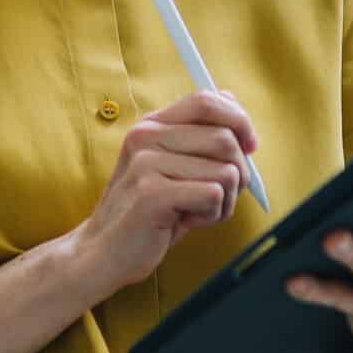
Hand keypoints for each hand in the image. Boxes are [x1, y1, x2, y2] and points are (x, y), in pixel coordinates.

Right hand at [66, 91, 259, 299]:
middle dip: (239, 173)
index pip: (206, 101)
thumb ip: (199, 139)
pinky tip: (187, 221)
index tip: (249, 146)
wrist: (103, 251)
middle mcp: (146, 137)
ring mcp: (146, 164)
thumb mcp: (172, 166)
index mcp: (152, 125)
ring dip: (225, 201)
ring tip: (196, 211)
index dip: (239, 120)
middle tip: (219, 195)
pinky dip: (212, 215)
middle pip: (225, 138)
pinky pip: (213, 195)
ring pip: (226, 171)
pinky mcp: (152, 194)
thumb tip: (237, 111)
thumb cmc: (149, 212)